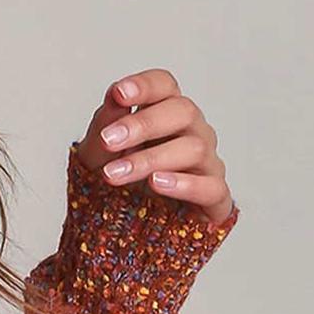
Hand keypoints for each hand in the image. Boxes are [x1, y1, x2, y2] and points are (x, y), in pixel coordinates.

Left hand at [79, 69, 235, 226]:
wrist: (122, 228)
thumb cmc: (115, 179)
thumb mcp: (98, 152)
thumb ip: (107, 122)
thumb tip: (116, 95)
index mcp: (165, 112)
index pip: (164, 85)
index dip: (145, 86)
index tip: (119, 94)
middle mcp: (192, 131)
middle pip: (182, 111)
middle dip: (143, 125)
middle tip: (108, 141)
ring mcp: (206, 163)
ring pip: (193, 149)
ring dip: (150, 160)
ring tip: (116, 174)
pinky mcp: (215, 199)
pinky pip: (211, 187)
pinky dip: (184, 184)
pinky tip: (157, 184)